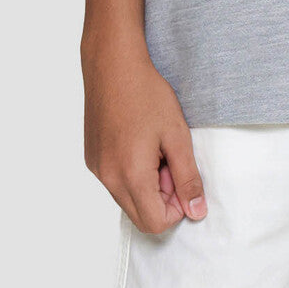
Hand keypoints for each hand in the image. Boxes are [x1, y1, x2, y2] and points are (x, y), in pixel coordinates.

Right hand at [81, 33, 207, 233]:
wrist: (113, 65)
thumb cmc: (146, 94)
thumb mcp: (177, 134)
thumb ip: (188, 177)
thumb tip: (196, 211)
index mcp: (130, 175)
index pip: (155, 223)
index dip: (176, 207)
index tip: (182, 175)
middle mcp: (108, 178)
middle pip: (140, 216)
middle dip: (162, 197)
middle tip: (170, 159)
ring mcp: (96, 169)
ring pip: (127, 199)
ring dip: (146, 184)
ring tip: (154, 147)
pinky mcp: (92, 159)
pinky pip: (114, 182)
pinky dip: (130, 173)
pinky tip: (138, 140)